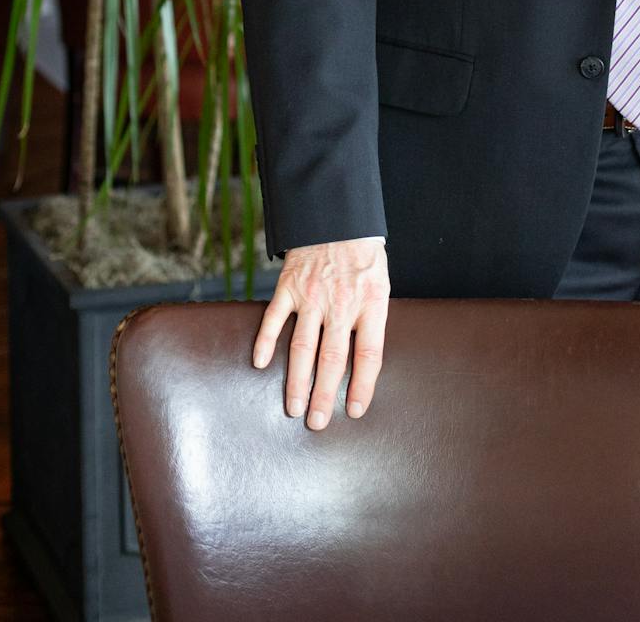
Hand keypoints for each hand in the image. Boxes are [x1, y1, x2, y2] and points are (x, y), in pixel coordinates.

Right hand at [252, 237, 389, 428]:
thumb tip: (364, 363)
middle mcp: (342, 303)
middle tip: (318, 423)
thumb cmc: (363, 257)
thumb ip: (371, 320)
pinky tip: (259, 363)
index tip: (355, 411)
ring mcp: (313, 295)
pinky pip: (275, 318)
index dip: (363, 385)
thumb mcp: (380, 285)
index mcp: (371, 303)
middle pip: (333, 358)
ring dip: (297, 380)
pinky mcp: (290, 285)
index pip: (369, 353)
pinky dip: (265, 341)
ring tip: (294, 407)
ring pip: (303, 346)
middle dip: (325, 394)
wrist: (339, 216)